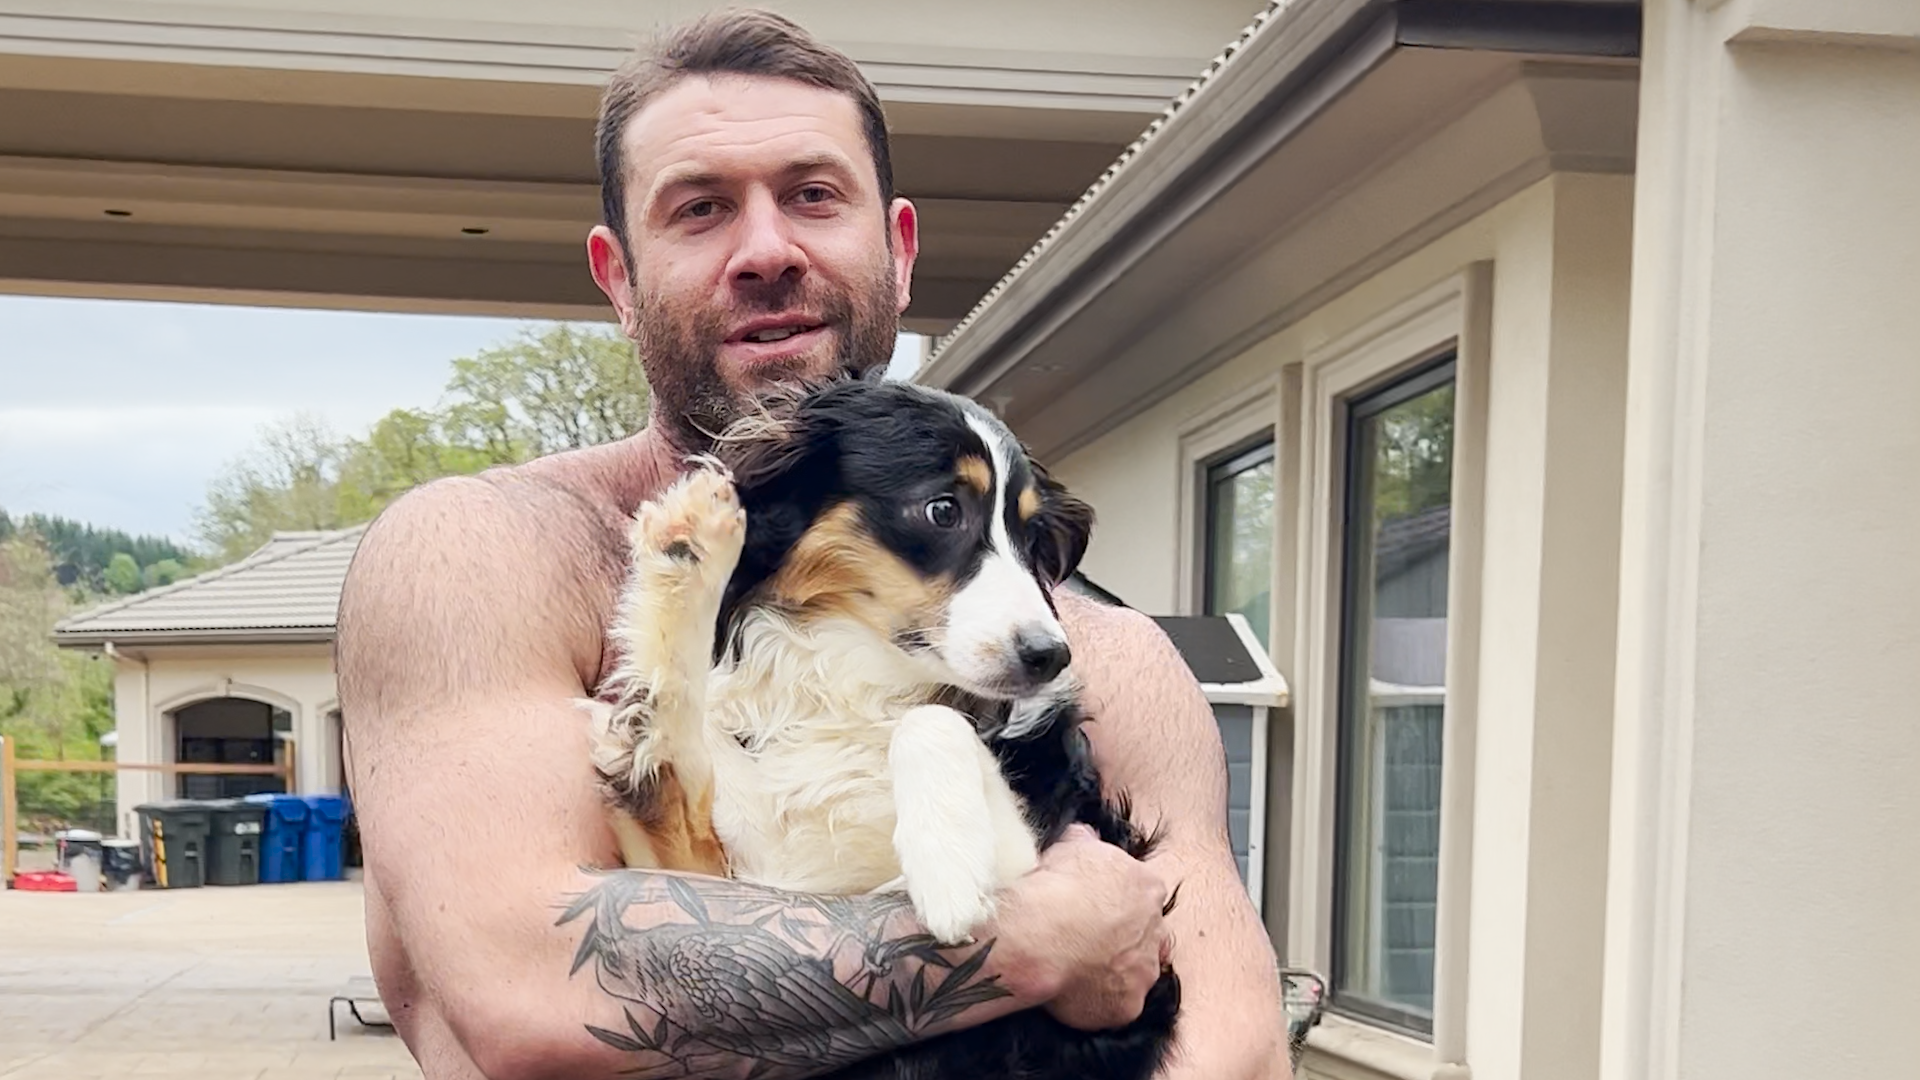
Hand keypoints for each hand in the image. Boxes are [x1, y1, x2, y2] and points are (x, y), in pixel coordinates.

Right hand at [997, 824, 1171, 1030]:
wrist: (1040, 932)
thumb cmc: (1055, 884)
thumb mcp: (1072, 845)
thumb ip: (1087, 841)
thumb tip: (1085, 835)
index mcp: (1148, 888)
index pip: (1144, 898)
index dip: (1119, 906)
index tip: (1096, 912)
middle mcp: (1155, 931)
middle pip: (1146, 938)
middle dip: (1122, 941)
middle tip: (1087, 943)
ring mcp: (1143, 972)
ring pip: (1135, 975)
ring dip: (1113, 974)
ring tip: (1076, 970)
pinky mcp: (1127, 1006)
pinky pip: (1114, 1007)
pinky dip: (1095, 1002)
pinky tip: (1070, 992)